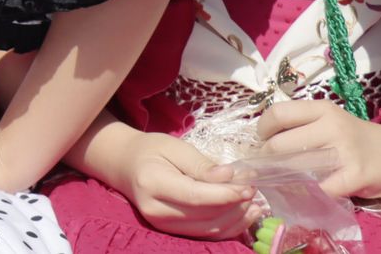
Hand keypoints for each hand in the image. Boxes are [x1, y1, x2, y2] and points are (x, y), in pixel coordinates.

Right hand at [111, 131, 257, 238]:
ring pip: (209, 229)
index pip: (194, 196)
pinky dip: (230, 228)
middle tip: (252, 189)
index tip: (248, 186)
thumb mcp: (174, 146)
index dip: (225, 195)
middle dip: (234, 205)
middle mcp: (155, 209)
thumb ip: (201, 164)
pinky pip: (207, 235)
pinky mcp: (172, 231)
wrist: (127, 166)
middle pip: (204, 215)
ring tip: (253, 202)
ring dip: (236, 218)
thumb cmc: (151, 151)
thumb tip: (230, 177)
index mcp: (151, 182)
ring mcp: (162, 224)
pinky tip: (245, 215)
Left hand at [256, 99, 380, 198]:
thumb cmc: (353, 137)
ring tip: (276, 179)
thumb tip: (262, 139)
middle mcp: (333, 127)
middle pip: (281, 143)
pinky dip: (306, 193)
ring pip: (296, 165)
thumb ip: (301, 125)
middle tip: (265, 165)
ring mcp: (345, 152)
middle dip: (266, 157)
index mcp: (322, 110)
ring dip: (279, 176)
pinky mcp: (356, 176)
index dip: (263, 128)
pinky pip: (320, 188)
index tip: (262, 139)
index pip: (279, 113)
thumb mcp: (329, 120)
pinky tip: (302, 192)